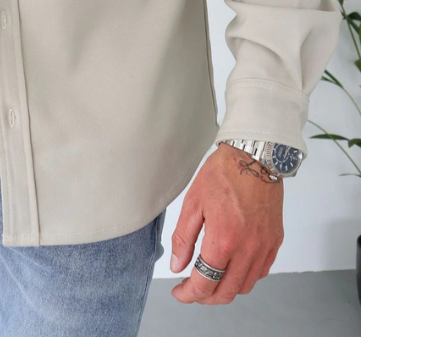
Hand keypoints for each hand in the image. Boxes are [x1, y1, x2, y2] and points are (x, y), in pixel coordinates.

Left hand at [170, 143, 284, 304]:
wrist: (255, 156)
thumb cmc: (223, 173)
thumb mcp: (193, 202)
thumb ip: (183, 238)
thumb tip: (177, 266)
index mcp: (224, 240)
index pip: (205, 283)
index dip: (189, 294)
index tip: (180, 292)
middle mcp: (248, 249)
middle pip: (226, 292)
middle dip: (205, 296)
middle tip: (191, 288)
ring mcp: (265, 247)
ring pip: (245, 286)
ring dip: (225, 289)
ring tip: (210, 277)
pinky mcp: (275, 241)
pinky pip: (261, 272)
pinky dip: (245, 277)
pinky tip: (232, 266)